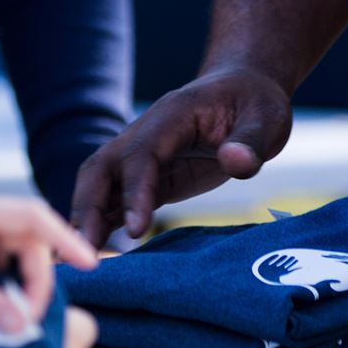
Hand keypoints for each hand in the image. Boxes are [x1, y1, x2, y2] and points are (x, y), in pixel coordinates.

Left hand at [0, 191, 96, 332]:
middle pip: (25, 233)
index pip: (30, 218)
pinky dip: (4, 270)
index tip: (90, 265)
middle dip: (37, 273)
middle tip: (31, 317)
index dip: (64, 239)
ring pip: (12, 241)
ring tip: (14, 310)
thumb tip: (22, 325)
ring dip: (21, 273)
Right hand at [69, 66, 292, 243]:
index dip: (134, 190)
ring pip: (101, 183)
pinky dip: (104, 222)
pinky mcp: (153, 175)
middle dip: (88, 206)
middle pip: (102, 166)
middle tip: (82, 250)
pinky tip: (96, 251)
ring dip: (87, 217)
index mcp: (172, 115)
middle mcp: (146, 133)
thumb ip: (251, 141)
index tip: (135, 229)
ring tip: (79, 258)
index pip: (142, 154)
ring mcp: (144, 154)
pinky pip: (118, 198)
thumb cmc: (255, 103)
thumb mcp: (267, 118)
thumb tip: (235, 162)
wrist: (244, 89)